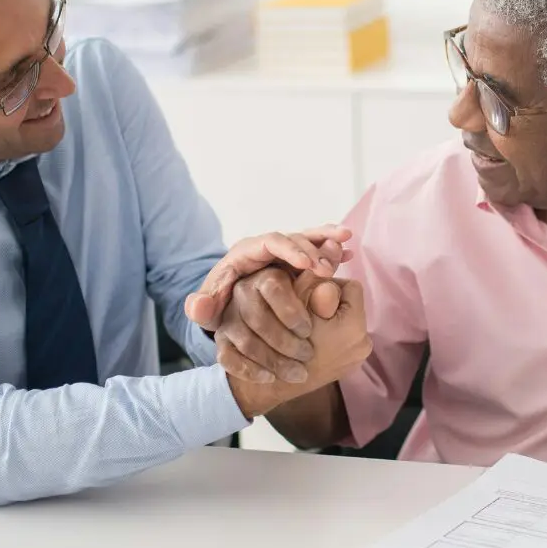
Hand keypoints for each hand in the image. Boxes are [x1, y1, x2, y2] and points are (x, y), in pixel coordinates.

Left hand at [184, 226, 351, 330]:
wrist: (228, 303)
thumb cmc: (220, 306)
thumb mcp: (208, 310)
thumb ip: (200, 308)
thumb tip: (197, 306)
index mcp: (245, 253)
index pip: (268, 242)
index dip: (289, 250)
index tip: (307, 264)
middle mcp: (267, 247)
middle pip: (292, 239)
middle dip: (312, 251)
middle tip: (328, 270)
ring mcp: (283, 252)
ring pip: (307, 237)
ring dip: (326, 240)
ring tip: (347, 243)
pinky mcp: (296, 259)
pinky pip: (315, 247)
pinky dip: (331, 246)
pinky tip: (349, 250)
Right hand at [225, 280, 370, 419]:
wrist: (269, 384)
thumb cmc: (276, 336)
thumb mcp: (294, 300)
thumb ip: (315, 278)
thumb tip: (334, 248)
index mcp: (353, 326)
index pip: (350, 287)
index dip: (327, 285)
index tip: (309, 294)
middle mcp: (361, 344)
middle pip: (349, 306)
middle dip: (329, 303)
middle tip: (306, 309)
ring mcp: (356, 359)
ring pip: (346, 323)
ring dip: (329, 320)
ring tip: (307, 326)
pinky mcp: (348, 368)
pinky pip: (344, 341)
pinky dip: (329, 338)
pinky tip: (311, 340)